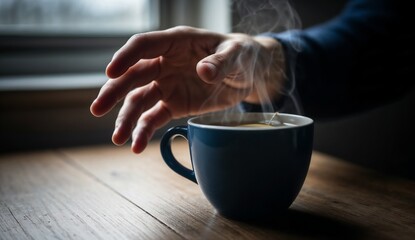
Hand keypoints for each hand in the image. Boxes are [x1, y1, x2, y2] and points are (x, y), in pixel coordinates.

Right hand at [90, 26, 284, 152]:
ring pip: (138, 101)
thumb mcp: (236, 54)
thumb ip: (220, 62)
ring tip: (117, 139)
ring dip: (126, 119)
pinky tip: (137, 146)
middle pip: (133, 75)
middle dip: (114, 91)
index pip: (143, 46)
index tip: (111, 72)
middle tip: (98, 109)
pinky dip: (144, 131)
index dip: (125, 57)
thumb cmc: (240, 55)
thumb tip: (204, 71)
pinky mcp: (173, 105)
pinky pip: (154, 118)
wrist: (247, 74)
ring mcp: (167, 85)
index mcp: (176, 43)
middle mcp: (165, 63)